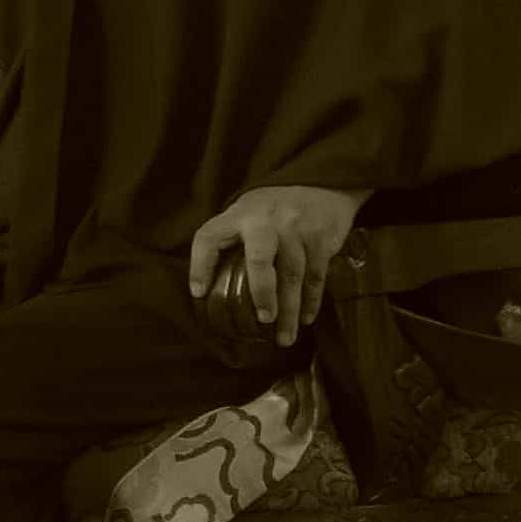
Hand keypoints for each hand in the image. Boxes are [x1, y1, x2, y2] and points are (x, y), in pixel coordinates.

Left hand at [186, 184, 364, 349]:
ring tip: (284, 337)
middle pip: (260, 259)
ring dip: (290, 310)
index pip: (209, 237)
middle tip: (263, 319)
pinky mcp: (321, 238)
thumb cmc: (274, 208)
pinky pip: (316, 275)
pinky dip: (312, 300)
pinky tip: (306, 318)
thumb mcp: (245, 212)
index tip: (199, 293)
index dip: (200, 266)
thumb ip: (229, 240)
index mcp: (239, 215)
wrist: (321, 184)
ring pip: (292, 274)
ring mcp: (296, 228)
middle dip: (262, 292)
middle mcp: (266, 221)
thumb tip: (206, 288)